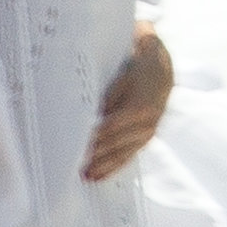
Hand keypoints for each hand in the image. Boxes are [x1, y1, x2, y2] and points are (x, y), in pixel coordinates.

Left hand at [82, 23, 172, 181]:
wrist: (158, 53)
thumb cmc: (131, 51)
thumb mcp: (121, 60)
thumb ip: (111, 85)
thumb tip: (95, 109)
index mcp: (141, 99)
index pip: (111, 125)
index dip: (92, 137)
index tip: (70, 145)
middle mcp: (149, 117)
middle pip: (116, 141)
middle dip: (93, 154)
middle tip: (67, 165)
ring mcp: (151, 126)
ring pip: (123, 151)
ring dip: (102, 165)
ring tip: (80, 176)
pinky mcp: (149, 133)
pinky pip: (131, 152)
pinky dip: (113, 165)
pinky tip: (98, 176)